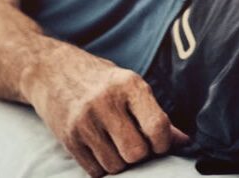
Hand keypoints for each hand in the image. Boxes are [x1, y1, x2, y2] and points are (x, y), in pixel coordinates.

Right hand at [25, 48, 188, 175]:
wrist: (53, 71)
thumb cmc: (102, 81)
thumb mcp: (131, 88)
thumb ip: (156, 115)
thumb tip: (185, 142)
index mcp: (129, 85)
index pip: (157, 126)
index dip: (163, 143)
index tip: (159, 143)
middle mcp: (105, 102)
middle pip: (136, 152)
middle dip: (140, 155)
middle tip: (136, 144)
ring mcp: (84, 122)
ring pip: (116, 166)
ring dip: (120, 162)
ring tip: (116, 144)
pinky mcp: (68, 138)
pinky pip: (95, 171)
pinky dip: (102, 166)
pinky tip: (101, 148)